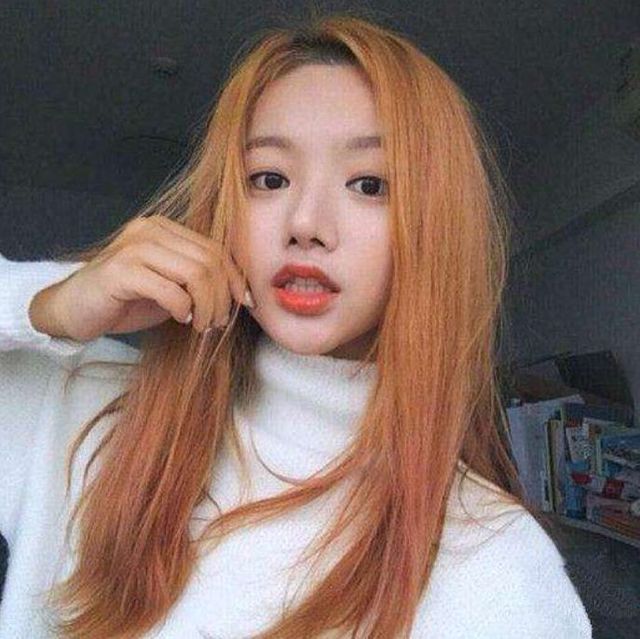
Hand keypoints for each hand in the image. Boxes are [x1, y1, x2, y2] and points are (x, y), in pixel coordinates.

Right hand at [29, 215, 254, 340]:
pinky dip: (183, 308)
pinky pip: (170, 290)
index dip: (235, 277)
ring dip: (206, 305)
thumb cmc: (125, 299)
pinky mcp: (121, 271)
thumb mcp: (170, 284)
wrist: (73, 310)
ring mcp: (134, 248)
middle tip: (217, 321)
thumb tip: (237, 293)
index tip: (243, 302)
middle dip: (222, 296)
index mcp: (164, 229)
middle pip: (210, 261)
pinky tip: (180, 319)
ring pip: (196, 273)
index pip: (215, 249)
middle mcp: (150, 230)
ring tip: (202, 324)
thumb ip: (197, 278)